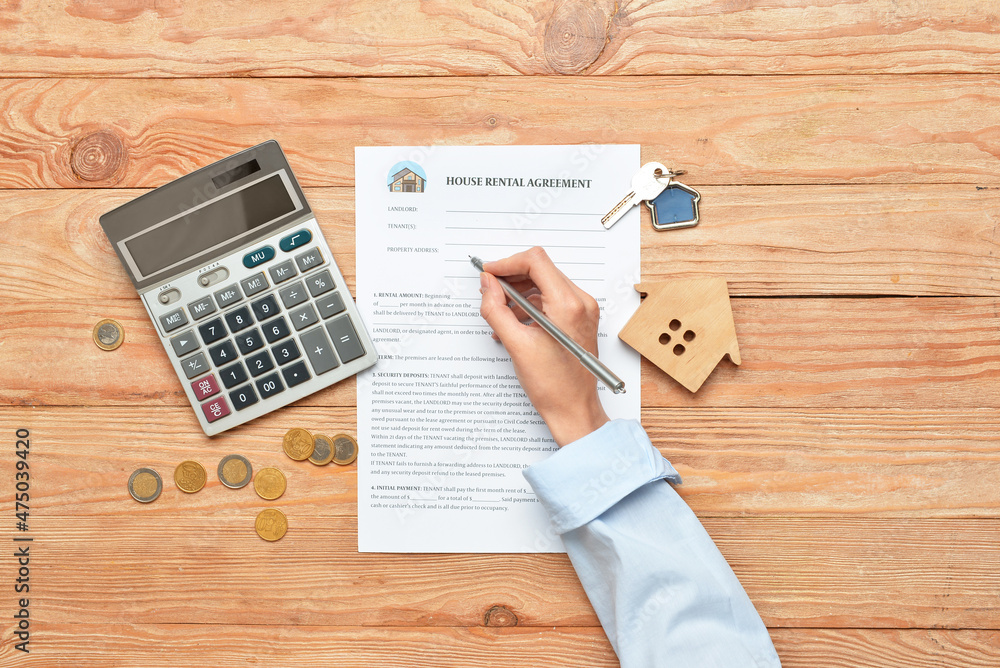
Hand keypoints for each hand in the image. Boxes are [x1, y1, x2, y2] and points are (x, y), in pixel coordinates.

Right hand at [478, 247, 608, 445]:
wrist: (573, 409)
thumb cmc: (553, 385)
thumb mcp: (516, 344)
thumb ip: (496, 309)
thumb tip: (487, 285)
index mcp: (569, 305)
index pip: (536, 262)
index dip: (507, 263)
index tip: (489, 273)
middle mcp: (581, 303)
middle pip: (541, 269)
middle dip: (511, 277)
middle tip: (490, 290)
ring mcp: (583, 310)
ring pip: (545, 283)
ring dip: (519, 292)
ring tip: (500, 312)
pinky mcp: (579, 319)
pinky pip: (551, 299)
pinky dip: (530, 304)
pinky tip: (514, 322)